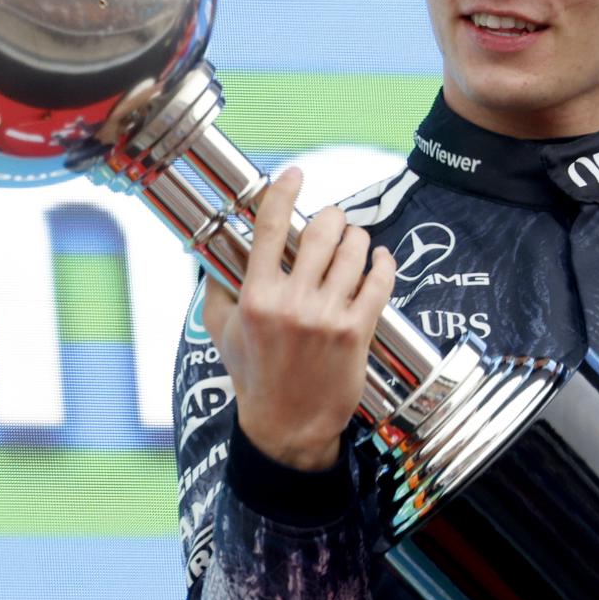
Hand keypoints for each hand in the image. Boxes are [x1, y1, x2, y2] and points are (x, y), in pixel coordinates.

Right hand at [203, 167, 396, 469]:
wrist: (287, 424)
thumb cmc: (254, 376)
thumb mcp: (221, 331)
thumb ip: (216, 289)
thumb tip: (215, 253)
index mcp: (256, 296)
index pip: (268, 228)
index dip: (283, 191)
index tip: (294, 174)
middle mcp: (292, 302)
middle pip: (320, 231)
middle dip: (330, 216)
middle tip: (332, 219)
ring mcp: (327, 316)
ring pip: (353, 251)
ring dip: (357, 237)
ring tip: (355, 240)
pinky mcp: (357, 331)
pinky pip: (380, 281)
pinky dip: (383, 263)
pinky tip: (380, 259)